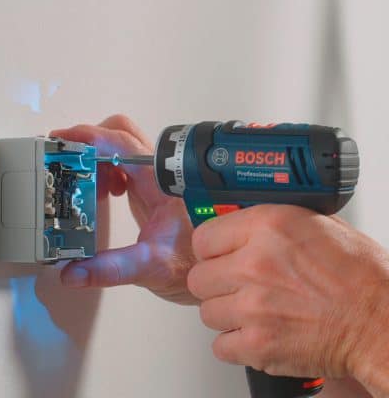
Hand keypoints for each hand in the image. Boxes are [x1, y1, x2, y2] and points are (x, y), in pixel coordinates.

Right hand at [50, 115, 196, 304]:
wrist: (209, 266)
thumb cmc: (191, 262)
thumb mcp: (151, 267)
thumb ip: (112, 268)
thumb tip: (73, 271)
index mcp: (162, 185)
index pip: (124, 145)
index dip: (92, 138)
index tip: (64, 141)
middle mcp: (159, 175)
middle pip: (123, 134)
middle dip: (93, 141)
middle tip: (71, 161)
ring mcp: (155, 179)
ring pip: (122, 147)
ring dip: (98, 157)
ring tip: (88, 185)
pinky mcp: (149, 188)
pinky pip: (123, 164)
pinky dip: (106, 169)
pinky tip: (106, 193)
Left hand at [187, 205, 388, 394]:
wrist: (381, 322)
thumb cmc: (358, 275)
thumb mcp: (313, 224)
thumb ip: (267, 224)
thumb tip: (237, 225)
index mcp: (268, 228)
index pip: (203, 237)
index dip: (210, 248)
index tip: (216, 254)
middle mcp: (255, 265)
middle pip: (199, 277)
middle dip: (214, 281)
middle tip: (234, 283)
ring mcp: (253, 307)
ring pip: (206, 312)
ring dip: (225, 312)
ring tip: (252, 309)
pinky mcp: (258, 345)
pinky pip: (220, 345)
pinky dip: (234, 342)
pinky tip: (256, 332)